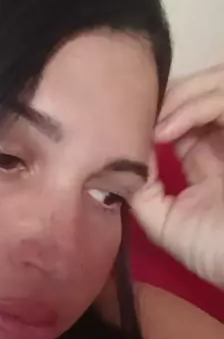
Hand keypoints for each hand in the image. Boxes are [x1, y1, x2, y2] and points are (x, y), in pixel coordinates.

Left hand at [131, 63, 223, 287]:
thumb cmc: (213, 252)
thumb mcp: (166, 224)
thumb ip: (143, 191)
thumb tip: (125, 156)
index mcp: (214, 165)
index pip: (189, 122)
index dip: (162, 114)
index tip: (128, 122)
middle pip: (204, 94)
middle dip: (169, 97)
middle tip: (139, 111)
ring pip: (217, 86)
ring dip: (179, 98)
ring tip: (152, 121)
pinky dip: (192, 109)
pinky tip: (165, 131)